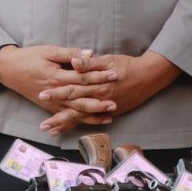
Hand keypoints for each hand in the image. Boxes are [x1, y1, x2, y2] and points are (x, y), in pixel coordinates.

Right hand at [0, 45, 117, 128]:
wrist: (9, 70)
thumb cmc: (29, 57)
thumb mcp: (49, 51)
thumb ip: (70, 53)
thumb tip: (89, 53)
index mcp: (56, 76)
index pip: (82, 77)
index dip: (99, 76)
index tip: (114, 74)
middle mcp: (55, 92)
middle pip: (81, 98)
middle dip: (99, 101)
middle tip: (116, 101)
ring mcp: (52, 102)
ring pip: (75, 111)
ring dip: (92, 114)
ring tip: (109, 116)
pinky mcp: (49, 107)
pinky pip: (66, 116)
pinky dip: (79, 121)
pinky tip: (91, 122)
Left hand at [37, 51, 180, 133]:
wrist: (149, 76)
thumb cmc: (128, 65)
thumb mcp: (109, 60)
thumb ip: (90, 62)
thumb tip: (74, 61)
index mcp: (98, 84)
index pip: (73, 89)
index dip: (57, 93)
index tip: (42, 95)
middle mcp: (100, 98)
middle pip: (75, 108)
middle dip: (58, 116)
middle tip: (42, 124)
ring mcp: (106, 108)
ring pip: (83, 117)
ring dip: (67, 124)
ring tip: (51, 130)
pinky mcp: (111, 112)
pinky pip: (93, 120)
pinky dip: (81, 124)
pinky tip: (70, 128)